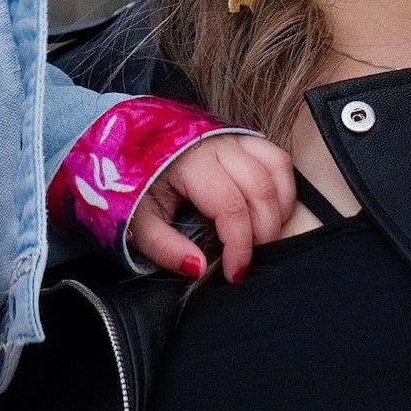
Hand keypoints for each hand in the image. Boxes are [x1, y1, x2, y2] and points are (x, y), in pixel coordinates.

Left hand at [127, 132, 295, 283]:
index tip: (235, 273)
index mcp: (190, 162)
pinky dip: (283, 188)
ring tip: (261, 238)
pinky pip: (277, 159)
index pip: (230, 206)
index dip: (239, 245)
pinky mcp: (242, 137)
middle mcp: (218, 143)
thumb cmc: (134, 182)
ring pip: (276, 171)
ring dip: (278, 210)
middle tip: (247, 260)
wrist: (127, 143)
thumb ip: (165, 247)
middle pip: (260, 191)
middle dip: (263, 234)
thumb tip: (199, 268)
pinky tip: (270, 212)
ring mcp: (233, 136)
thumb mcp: (137, 219)